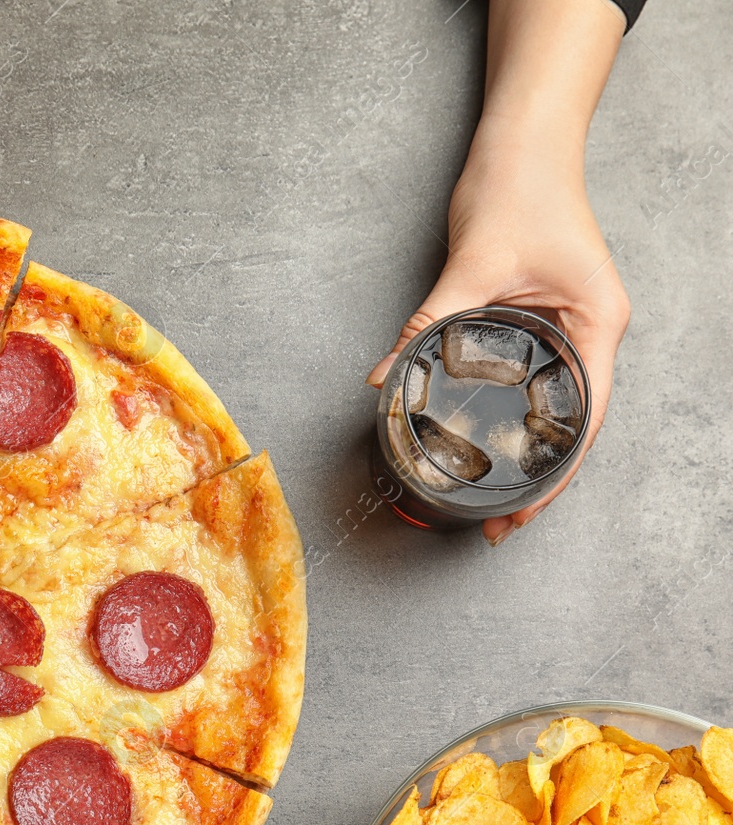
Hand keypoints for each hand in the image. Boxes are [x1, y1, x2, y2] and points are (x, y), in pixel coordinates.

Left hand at [366, 134, 628, 545]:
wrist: (521, 145)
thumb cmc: (517, 191)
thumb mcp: (472, 266)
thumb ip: (428, 325)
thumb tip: (382, 375)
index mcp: (597, 324)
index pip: (587, 419)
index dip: (557, 474)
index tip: (524, 514)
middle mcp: (591, 332)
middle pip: (573, 423)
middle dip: (538, 477)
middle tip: (497, 524)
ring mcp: (567, 327)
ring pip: (552, 405)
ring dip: (525, 449)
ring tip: (490, 496)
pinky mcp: (538, 318)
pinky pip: (528, 378)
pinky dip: (508, 412)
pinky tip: (482, 439)